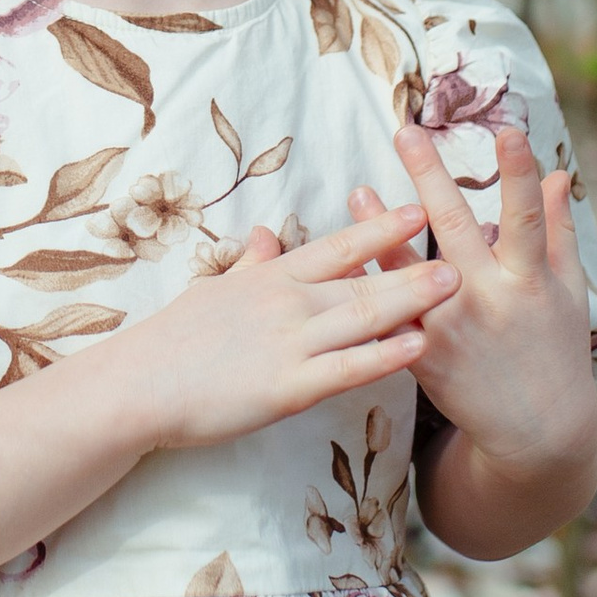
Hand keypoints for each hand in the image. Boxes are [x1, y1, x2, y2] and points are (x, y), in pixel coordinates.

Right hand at [114, 198, 458, 455]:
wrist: (137, 385)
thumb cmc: (171, 342)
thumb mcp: (212, 290)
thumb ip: (247, 265)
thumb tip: (263, 236)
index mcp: (270, 278)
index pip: (335, 247)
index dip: (378, 227)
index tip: (416, 209)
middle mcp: (286, 303)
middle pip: (360, 277)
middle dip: (412, 261)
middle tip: (460, 245)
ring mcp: (288, 343)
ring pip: (362, 316)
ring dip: (411, 299)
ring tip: (454, 284)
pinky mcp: (286, 388)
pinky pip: (345, 368)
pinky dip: (383, 356)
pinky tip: (416, 346)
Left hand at [353, 121, 596, 487]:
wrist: (536, 431)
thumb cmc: (556, 350)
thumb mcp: (570, 292)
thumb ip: (558, 232)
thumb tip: (557, 175)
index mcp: (530, 280)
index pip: (526, 217)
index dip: (518, 175)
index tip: (510, 131)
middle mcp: (489, 299)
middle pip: (455, 227)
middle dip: (430, 176)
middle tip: (406, 131)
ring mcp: (451, 327)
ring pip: (408, 271)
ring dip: (381, 229)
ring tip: (357, 191)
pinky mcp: (422, 355)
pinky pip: (387, 314)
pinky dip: (366, 285)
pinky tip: (344, 259)